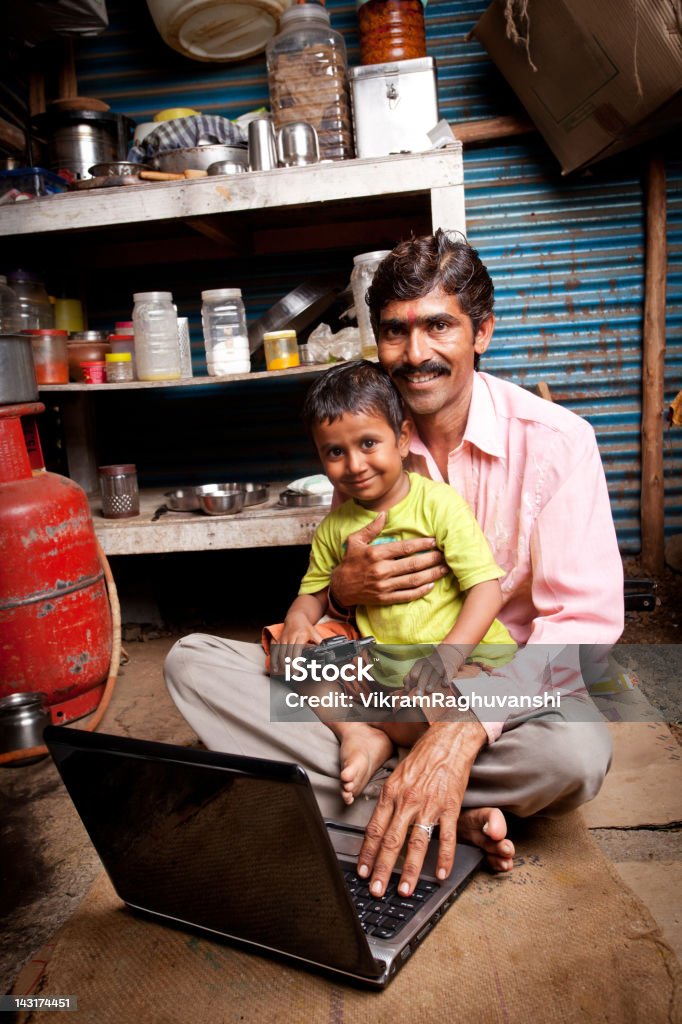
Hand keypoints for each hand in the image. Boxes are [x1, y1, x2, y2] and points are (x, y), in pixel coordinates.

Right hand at [272, 615, 322, 674]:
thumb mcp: (314, 632)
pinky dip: (274, 660)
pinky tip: (275, 668)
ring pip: (281, 653)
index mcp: (300, 636)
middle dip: (290, 665)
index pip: (296, 651)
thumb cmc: (305, 626)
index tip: (298, 669)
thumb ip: (319, 641)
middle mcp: (290, 638)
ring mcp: (283, 639)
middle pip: (288, 654)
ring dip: (282, 664)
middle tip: (293, 674)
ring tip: (286, 673)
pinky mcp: (279, 640)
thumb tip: (325, 648)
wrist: (295, 618)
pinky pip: (275, 651)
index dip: (296, 661)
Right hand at [329, 512, 446, 607]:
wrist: (340, 587)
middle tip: (445, 554)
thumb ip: (371, 528)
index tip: (434, 541)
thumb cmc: (349, 562)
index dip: (422, 544)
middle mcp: (381, 570)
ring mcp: (384, 586)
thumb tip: (384, 514)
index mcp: (375, 554)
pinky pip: (407, 595)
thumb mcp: (355, 541)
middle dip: (432, 558)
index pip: (404, 548)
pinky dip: (421, 591)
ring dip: (431, 574)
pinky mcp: (385, 598)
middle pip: (413, 564)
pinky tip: (431, 585)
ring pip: (413, 580)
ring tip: (444, 569)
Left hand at [356, 720, 486, 896]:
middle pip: (391, 841)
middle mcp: (407, 801)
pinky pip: (447, 837)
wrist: (448, 741)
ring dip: (410, 870)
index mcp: (391, 793)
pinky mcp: (450, 807)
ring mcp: (429, 805)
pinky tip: (441, 874)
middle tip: (376, 890)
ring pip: (417, 843)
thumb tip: (377, 826)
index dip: (367, 853)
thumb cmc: (422, 759)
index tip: (362, 871)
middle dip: (382, 870)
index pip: (374, 829)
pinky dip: (444, 858)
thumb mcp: (397, 776)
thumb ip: (388, 801)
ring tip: (405, 890)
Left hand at [404, 646, 464, 694]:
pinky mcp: (449, 668)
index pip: (413, 673)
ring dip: (431, 682)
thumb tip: (406, 689)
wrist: (446, 657)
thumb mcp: (419, 669)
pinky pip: (448, 673)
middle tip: (418, 695)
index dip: (411, 683)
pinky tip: (444, 685)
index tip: (410, 692)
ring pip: (435, 674)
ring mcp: (439, 666)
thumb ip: (410, 678)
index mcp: (420, 664)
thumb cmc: (429, 668)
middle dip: (420, 685)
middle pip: (423, 674)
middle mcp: (429, 664)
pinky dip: (446, 678)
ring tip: (428, 691)